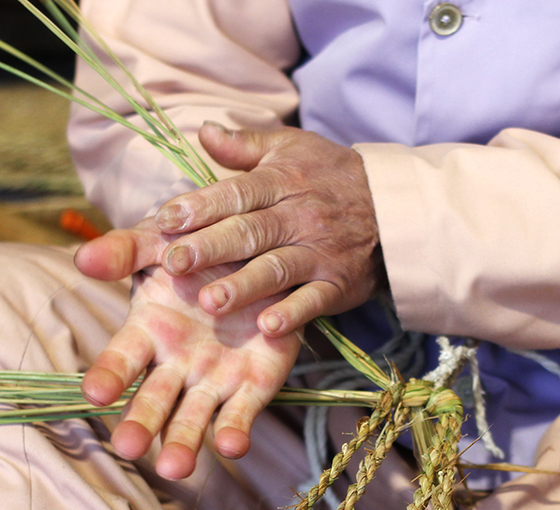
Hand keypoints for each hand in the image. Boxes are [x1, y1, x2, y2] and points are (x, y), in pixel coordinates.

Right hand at [75, 220, 299, 479]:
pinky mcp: (254, 383)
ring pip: (194, 416)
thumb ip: (125, 250)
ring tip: (175, 468)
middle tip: (128, 447)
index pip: (122, 358)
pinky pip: (243, 411)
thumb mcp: (161, 241)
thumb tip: (82, 257)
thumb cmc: (198, 249)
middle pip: (154, 400)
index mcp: (148, 329)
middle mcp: (176, 362)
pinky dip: (236, 430)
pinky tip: (232, 446)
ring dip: (184, 441)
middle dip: (141, 423)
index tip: (94, 393)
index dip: (109, 374)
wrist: (260, 250)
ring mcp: (215, 377)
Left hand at [150, 122, 384, 335]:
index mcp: (283, 181)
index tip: (165, 221)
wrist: (394, 206)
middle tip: (174, 264)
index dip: (200, 206)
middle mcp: (300, 217)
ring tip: (210, 302)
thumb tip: (202, 131)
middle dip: (211, 248)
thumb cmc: (331, 175)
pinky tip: (268, 328)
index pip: (236, 193)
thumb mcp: (291, 148)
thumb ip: (244, 144)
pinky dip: (293, 314)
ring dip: (244, 286)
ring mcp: (320, 252)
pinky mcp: (339, 284)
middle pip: (251, 232)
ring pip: (277, 268)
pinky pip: (314, 299)